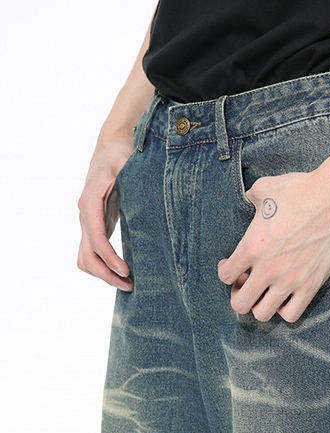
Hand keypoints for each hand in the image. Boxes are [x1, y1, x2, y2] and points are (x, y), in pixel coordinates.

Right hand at [77, 131, 133, 290]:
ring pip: (85, 258)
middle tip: (130, 285)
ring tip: (127, 284)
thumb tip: (141, 191)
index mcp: (90, 201)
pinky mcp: (95, 226)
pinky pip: (91, 253)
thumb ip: (129, 174)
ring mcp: (87, 222)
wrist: (110, 147)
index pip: (96, 238)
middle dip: (106, 274)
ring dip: (102, 274)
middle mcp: (85, 214)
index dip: (109, 257)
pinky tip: (121, 272)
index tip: (126, 271)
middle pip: (87, 255)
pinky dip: (102, 266)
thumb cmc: (121, 153)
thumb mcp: (126, 161)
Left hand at [217, 170, 329, 322]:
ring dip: (259, 305)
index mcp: (252, 246)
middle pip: (240, 304)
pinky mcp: (311, 285)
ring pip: (262, 314)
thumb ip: (250, 197)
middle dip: (238, 295)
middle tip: (245, 282)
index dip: (225, 271)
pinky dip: (284, 309)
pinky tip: (286, 296)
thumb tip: (248, 198)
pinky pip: (291, 314)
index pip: (225, 276)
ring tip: (265, 291)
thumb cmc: (301, 190)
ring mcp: (290, 280)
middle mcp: (268, 269)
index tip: (230, 265)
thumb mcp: (265, 187)